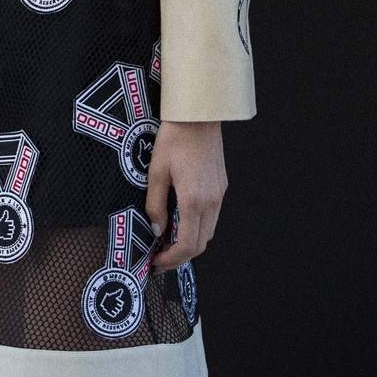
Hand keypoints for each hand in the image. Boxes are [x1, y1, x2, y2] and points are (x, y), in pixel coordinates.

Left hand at [146, 120, 226, 272]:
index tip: (157, 263)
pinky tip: (181, 219)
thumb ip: (156, 205)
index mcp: (195, 199)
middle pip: (201, 243)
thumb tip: (157, 230)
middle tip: (160, 256)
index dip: (172, 259)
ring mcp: (219, 193)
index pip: (188, 245)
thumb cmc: (175, 137)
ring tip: (168, 239)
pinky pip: (212, 215)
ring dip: (190, 241)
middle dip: (181, 255)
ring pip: (208, 231)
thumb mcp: (156, 172)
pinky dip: (197, 225)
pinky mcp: (221, 184)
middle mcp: (212, 200)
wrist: (198, 113)